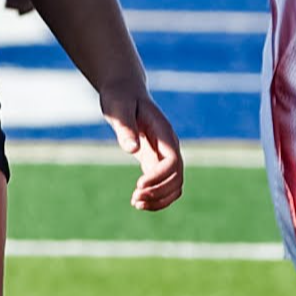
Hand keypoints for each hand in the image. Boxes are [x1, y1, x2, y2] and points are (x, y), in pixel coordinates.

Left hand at [96, 81, 187, 213]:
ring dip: (159, 199)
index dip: (159, 177)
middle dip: (158, 192)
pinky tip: (137, 202)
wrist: (124, 91)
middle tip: (134, 199)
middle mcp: (169, 146)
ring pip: (174, 185)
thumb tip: (131, 149)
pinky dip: (155, 197)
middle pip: (177, 178)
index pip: (172, 162)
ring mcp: (164, 154)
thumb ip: (126, 128)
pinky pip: (164, 185)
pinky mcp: (155, 161)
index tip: (138, 185)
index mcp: (164, 133)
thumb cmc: (120, 98)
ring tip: (136, 203)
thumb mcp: (118, 109)